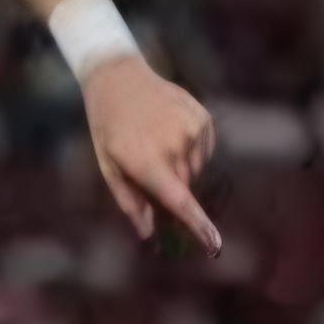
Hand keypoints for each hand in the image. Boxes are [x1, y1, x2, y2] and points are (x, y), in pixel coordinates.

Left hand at [82, 58, 220, 253]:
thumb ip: (131, 202)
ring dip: (180, 168)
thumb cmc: (108, 128)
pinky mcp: (204, 118)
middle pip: (185, 188)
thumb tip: (149, 232)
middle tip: (147, 172)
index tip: (215, 246)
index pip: (180, 201)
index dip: (198, 226)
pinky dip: (190, 150)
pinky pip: (204, 150)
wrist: (119, 78)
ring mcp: (193, 130)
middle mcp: (175, 146)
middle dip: (171, 191)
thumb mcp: (109, 167)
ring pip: (196, 170)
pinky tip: (169, 132)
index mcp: (147, 161)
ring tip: (155, 143)